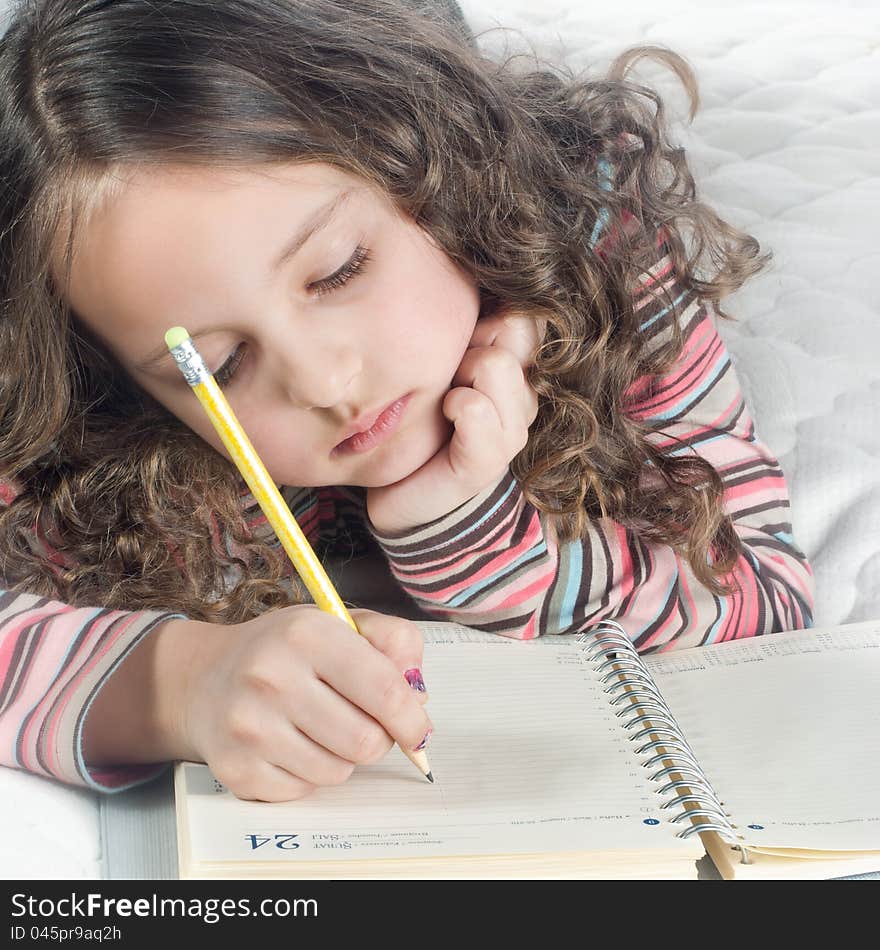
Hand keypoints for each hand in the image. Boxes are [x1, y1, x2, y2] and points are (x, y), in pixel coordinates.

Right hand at [170, 606, 431, 801]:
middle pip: (366, 741)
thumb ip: (394, 642)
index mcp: (307, 634)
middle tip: (364, 722)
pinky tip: (292, 744)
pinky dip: (309, 773)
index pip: (384, 690)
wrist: (205, 678)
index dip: (412, 718)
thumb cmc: (285, 650)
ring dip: (343, 756)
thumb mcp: (340, 623)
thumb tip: (418, 693)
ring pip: (339, 771)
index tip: (418, 729)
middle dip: (378, 738)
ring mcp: (250, 727)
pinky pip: (305, 790)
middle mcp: (272, 677)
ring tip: (321, 727)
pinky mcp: (237, 769)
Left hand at [367, 312, 543, 533]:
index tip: (459, 343)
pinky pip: (475, 408)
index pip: (528, 315)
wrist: (400, 493)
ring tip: (442, 400)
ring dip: (458, 377)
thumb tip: (467, 278)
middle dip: (470, 343)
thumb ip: (463, 330)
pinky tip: (442, 421)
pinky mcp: (487, 461)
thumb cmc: (418, 420)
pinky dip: (452, 408)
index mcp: (516, 371)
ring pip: (495, 365)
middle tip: (446, 375)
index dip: (487, 318)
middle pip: (514, 329)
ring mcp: (512, 431)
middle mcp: (524, 398)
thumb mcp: (441, 364)